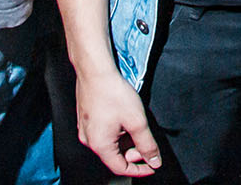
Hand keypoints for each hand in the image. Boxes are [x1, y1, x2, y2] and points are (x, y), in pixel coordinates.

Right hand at [74, 57, 162, 174]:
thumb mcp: (137, 122)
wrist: (95, 70)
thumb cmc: (112, 92)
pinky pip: (104, 132)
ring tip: (137, 124)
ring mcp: (86, 129)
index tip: (152, 165)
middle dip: (134, 152)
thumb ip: (147, 144)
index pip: (121, 168)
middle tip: (147, 142)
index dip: (139, 170)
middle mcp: (89, 140)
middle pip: (115, 156)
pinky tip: (126, 117)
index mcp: (100, 145)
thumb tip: (154, 160)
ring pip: (110, 143)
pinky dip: (118, 131)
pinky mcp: (87, 118)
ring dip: (126, 140)